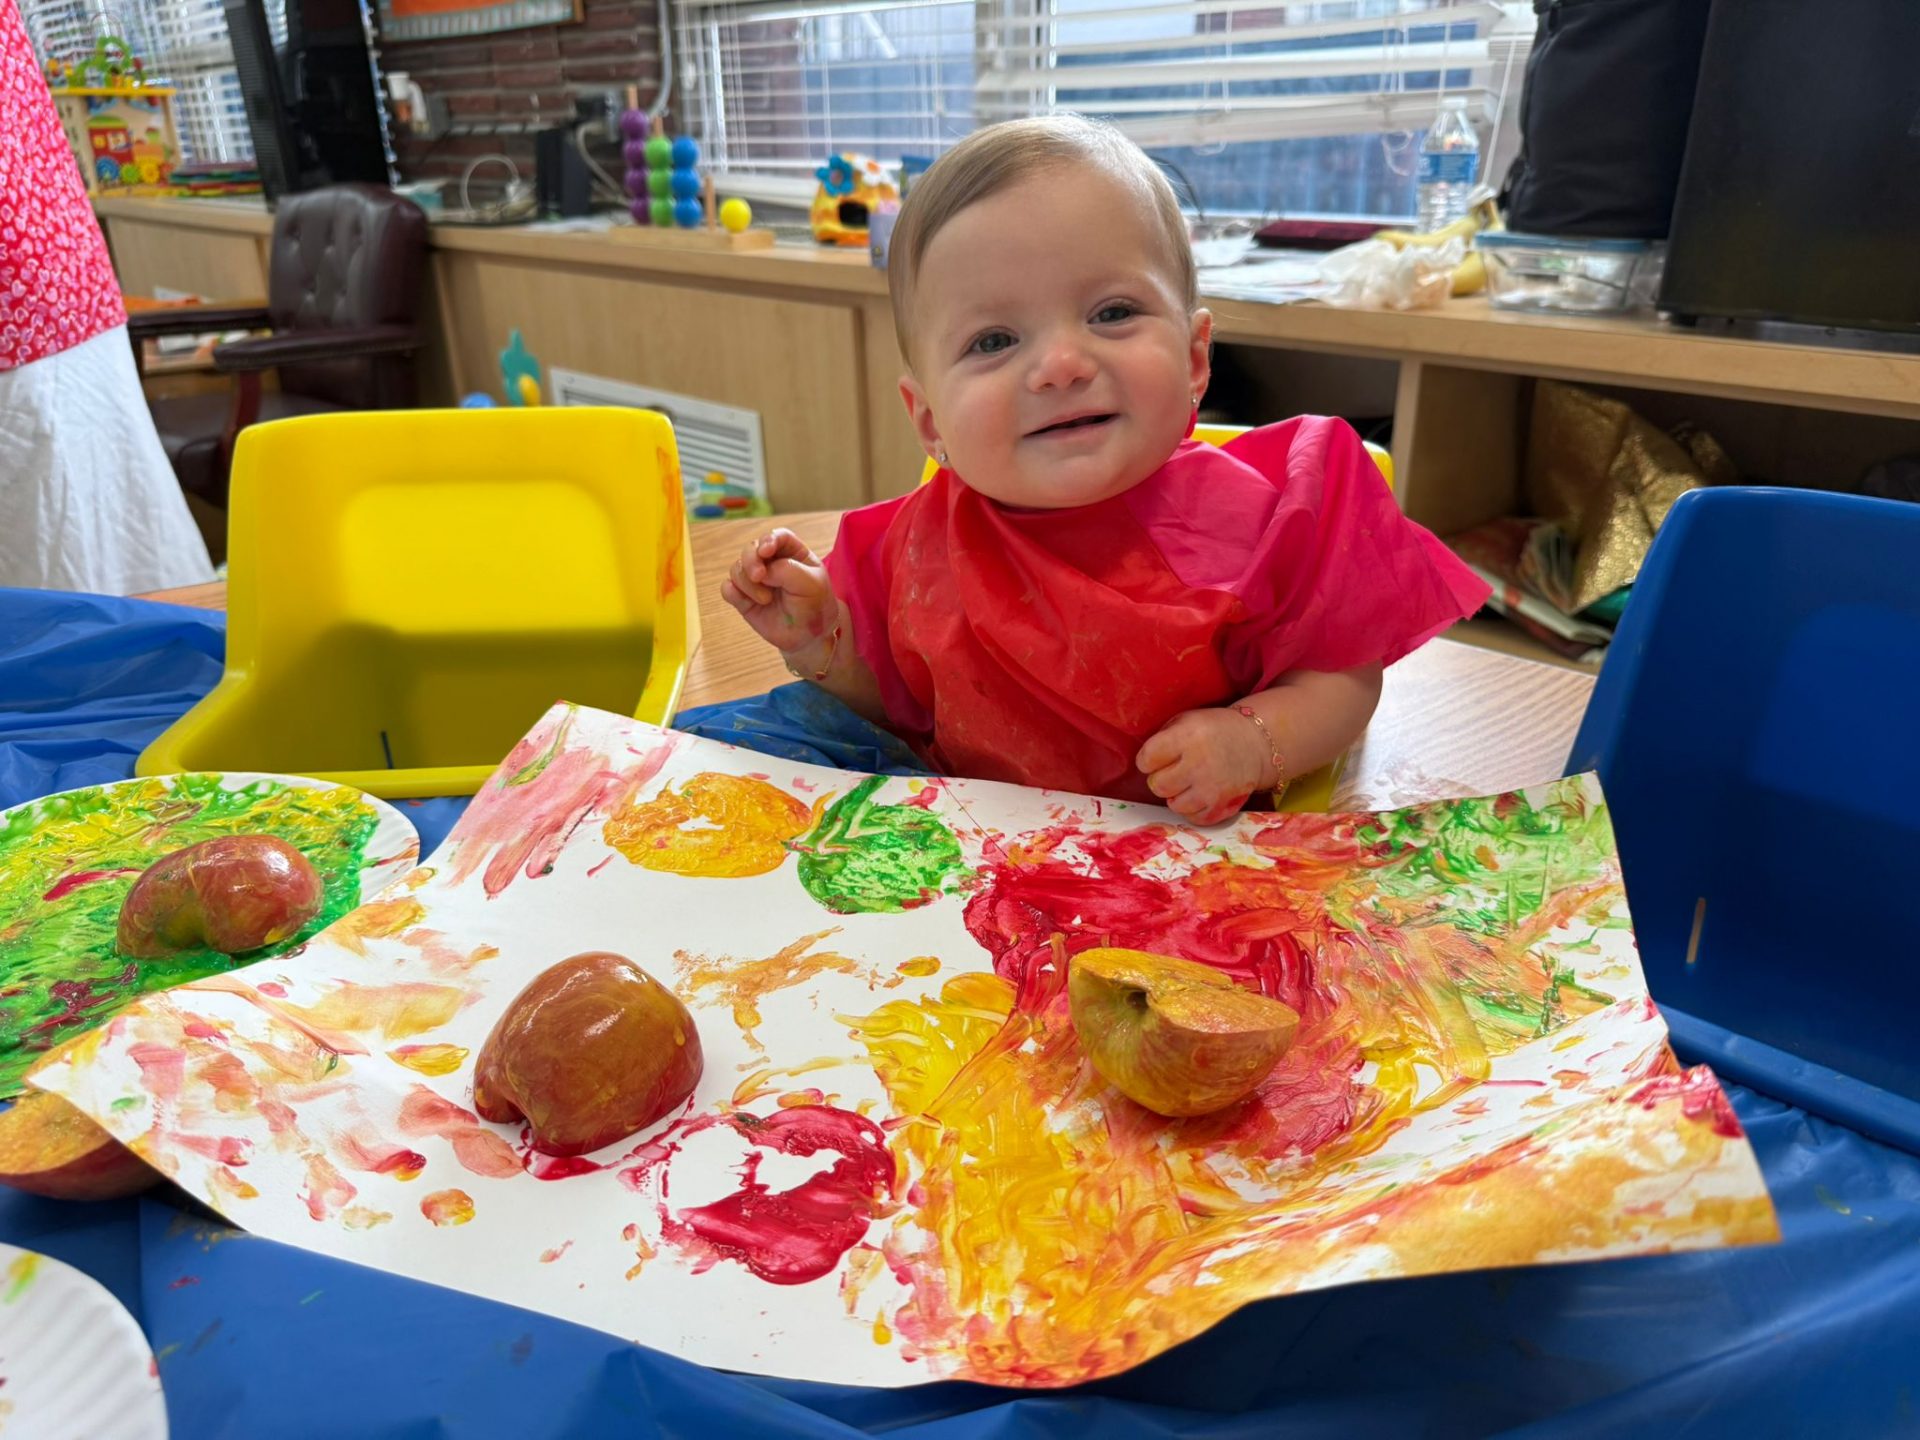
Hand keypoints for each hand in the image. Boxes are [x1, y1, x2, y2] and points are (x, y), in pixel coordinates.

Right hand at [721, 528, 838, 663]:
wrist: (808, 637)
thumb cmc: (814, 605)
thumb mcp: (811, 585)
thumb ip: (787, 570)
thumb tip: (761, 572)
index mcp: (792, 553)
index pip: (777, 536)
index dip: (768, 540)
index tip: (766, 551)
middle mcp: (771, 563)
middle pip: (751, 548)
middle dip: (751, 560)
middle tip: (759, 576)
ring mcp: (756, 580)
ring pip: (736, 568)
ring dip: (747, 583)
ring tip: (765, 599)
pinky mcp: (744, 597)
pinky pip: (727, 588)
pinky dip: (733, 592)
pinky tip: (746, 602)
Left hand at [1135, 708, 1269, 824]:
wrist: (1255, 743)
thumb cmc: (1213, 730)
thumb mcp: (1186, 721)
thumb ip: (1163, 738)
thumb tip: (1144, 764)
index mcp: (1188, 737)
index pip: (1146, 759)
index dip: (1148, 759)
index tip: (1158, 756)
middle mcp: (1199, 764)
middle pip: (1157, 785)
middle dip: (1162, 777)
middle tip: (1176, 769)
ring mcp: (1211, 788)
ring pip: (1173, 805)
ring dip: (1177, 794)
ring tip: (1189, 781)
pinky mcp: (1221, 806)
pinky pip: (1192, 818)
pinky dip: (1193, 808)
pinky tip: (1200, 793)